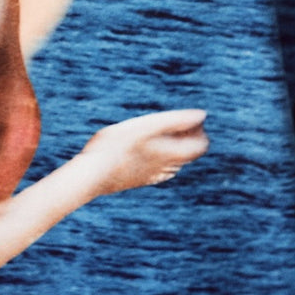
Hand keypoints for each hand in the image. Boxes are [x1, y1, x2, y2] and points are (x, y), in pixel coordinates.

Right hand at [78, 108, 207, 196]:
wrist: (93, 175)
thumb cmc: (117, 146)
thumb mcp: (145, 126)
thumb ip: (175, 121)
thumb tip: (202, 115)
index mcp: (170, 155)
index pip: (200, 147)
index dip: (199, 131)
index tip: (191, 118)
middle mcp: (165, 168)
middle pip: (188, 154)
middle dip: (188, 137)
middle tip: (178, 121)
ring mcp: (152, 176)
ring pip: (175, 163)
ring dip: (176, 146)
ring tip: (164, 131)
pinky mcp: (140, 180)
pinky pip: (161, 170)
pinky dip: (163, 158)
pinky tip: (150, 151)